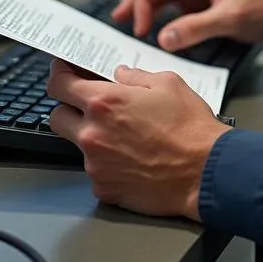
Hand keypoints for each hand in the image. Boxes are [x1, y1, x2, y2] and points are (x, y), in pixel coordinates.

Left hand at [47, 61, 230, 218]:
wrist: (205, 171)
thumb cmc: (190, 128)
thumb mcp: (168, 83)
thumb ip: (136, 76)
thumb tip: (121, 75)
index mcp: (105, 102)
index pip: (60, 84)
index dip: (59, 75)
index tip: (63, 73)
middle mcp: (93, 133)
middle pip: (56, 116)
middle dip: (68, 106)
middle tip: (87, 103)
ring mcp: (95, 164)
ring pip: (76, 144)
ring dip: (91, 135)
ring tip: (122, 134)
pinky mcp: (103, 188)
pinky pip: (94, 169)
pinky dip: (106, 162)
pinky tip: (130, 157)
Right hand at [111, 0, 262, 48]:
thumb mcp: (232, 17)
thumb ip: (197, 28)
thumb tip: (165, 38)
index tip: (139, 23)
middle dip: (137, 0)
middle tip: (121, 22)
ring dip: (144, 8)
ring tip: (127, 25)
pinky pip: (171, 5)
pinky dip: (158, 16)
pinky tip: (148, 29)